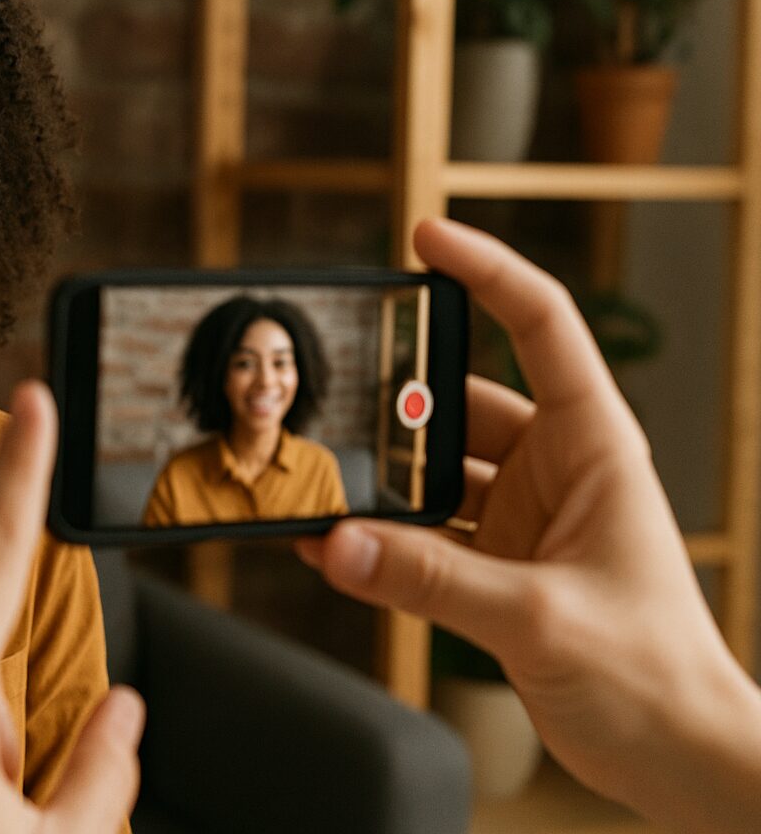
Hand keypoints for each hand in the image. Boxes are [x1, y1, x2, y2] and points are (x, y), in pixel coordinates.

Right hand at [295, 218, 760, 832]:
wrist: (679, 760)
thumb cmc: (657, 678)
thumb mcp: (540, 618)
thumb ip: (429, 579)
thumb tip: (336, 540)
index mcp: (594, 446)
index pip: (540, 327)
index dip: (486, 272)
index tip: (424, 240)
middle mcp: (556, 469)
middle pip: (462, 399)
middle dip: (399, 394)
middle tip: (333, 384)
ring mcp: (523, 518)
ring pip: (433, 470)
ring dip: (380, 476)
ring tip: (321, 469)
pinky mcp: (495, 567)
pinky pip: (422, 533)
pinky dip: (380, 535)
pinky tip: (335, 539)